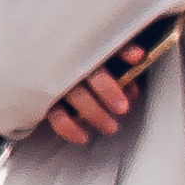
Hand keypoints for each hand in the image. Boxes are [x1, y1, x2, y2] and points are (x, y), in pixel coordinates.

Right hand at [41, 36, 163, 146]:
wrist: (45, 71)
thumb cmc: (90, 69)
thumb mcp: (110, 66)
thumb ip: (123, 73)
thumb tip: (133, 90)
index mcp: (94, 49)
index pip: (111, 46)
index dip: (125, 51)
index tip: (138, 57)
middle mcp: (76, 62)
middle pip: (92, 73)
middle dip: (109, 91)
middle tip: (122, 108)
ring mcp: (60, 80)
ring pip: (76, 95)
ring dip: (95, 113)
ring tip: (112, 127)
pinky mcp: (48, 99)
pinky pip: (56, 115)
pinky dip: (69, 128)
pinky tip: (83, 137)